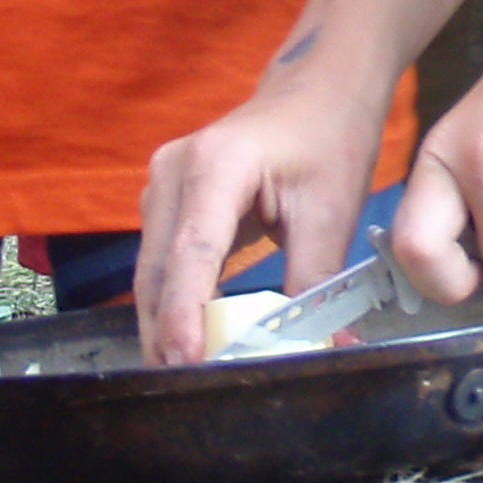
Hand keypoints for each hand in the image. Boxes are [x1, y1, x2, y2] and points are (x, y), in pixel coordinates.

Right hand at [131, 16, 388, 364]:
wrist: (318, 87)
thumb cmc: (329, 137)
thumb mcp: (331, 210)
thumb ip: (317, 283)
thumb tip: (323, 349)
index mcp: (217, 165)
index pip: (192, 251)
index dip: (185, 312)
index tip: (185, 362)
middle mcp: (173, 171)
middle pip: (158, 270)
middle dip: (167, 334)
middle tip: (184, 394)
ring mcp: (161, 183)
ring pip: (151, 271)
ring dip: (164, 324)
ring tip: (185, 379)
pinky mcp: (165, 200)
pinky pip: (160, 261)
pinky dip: (171, 302)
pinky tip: (188, 342)